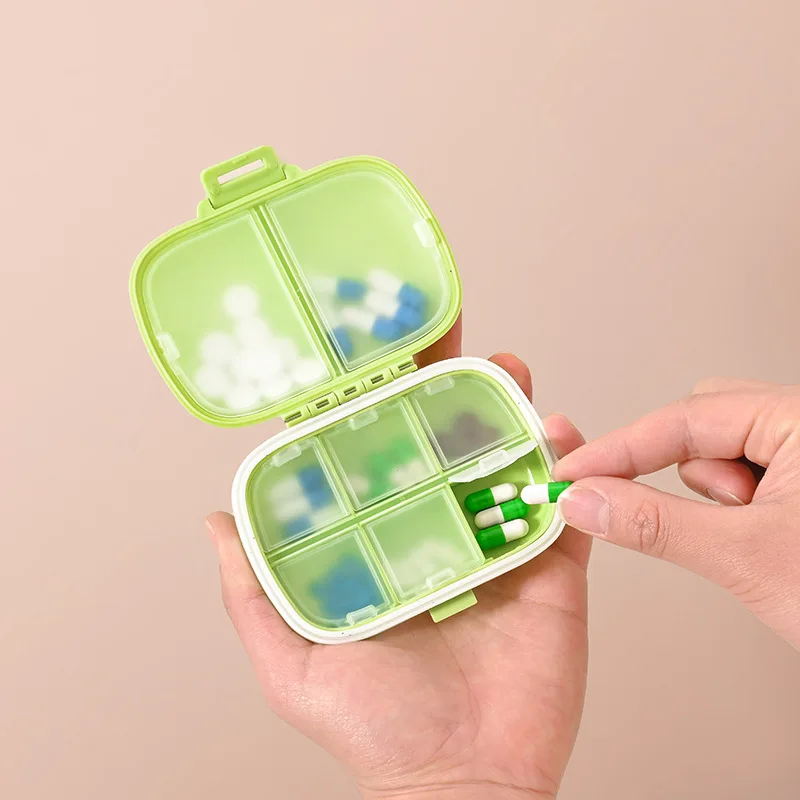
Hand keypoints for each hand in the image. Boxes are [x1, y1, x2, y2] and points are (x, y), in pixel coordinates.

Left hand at [206, 318, 591, 798]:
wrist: (462, 782)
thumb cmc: (376, 730)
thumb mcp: (294, 664)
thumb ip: (255, 593)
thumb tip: (216, 523)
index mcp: (388, 543)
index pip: (379, 459)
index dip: (377, 405)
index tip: (374, 354)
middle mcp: (442, 533)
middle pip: (447, 445)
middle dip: (451, 387)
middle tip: (449, 338)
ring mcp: (499, 547)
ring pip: (507, 461)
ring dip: (511, 410)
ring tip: (508, 369)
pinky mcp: (551, 570)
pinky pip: (564, 508)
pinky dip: (569, 468)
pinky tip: (561, 434)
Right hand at [554, 377, 799, 648]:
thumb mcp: (747, 558)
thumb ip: (653, 523)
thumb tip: (585, 501)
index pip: (683, 419)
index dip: (619, 449)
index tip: (572, 473)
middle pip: (704, 421)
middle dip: (685, 472)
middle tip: (688, 516)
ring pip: (723, 453)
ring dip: (719, 498)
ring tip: (756, 543)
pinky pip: (745, 478)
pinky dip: (735, 510)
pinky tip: (765, 543)